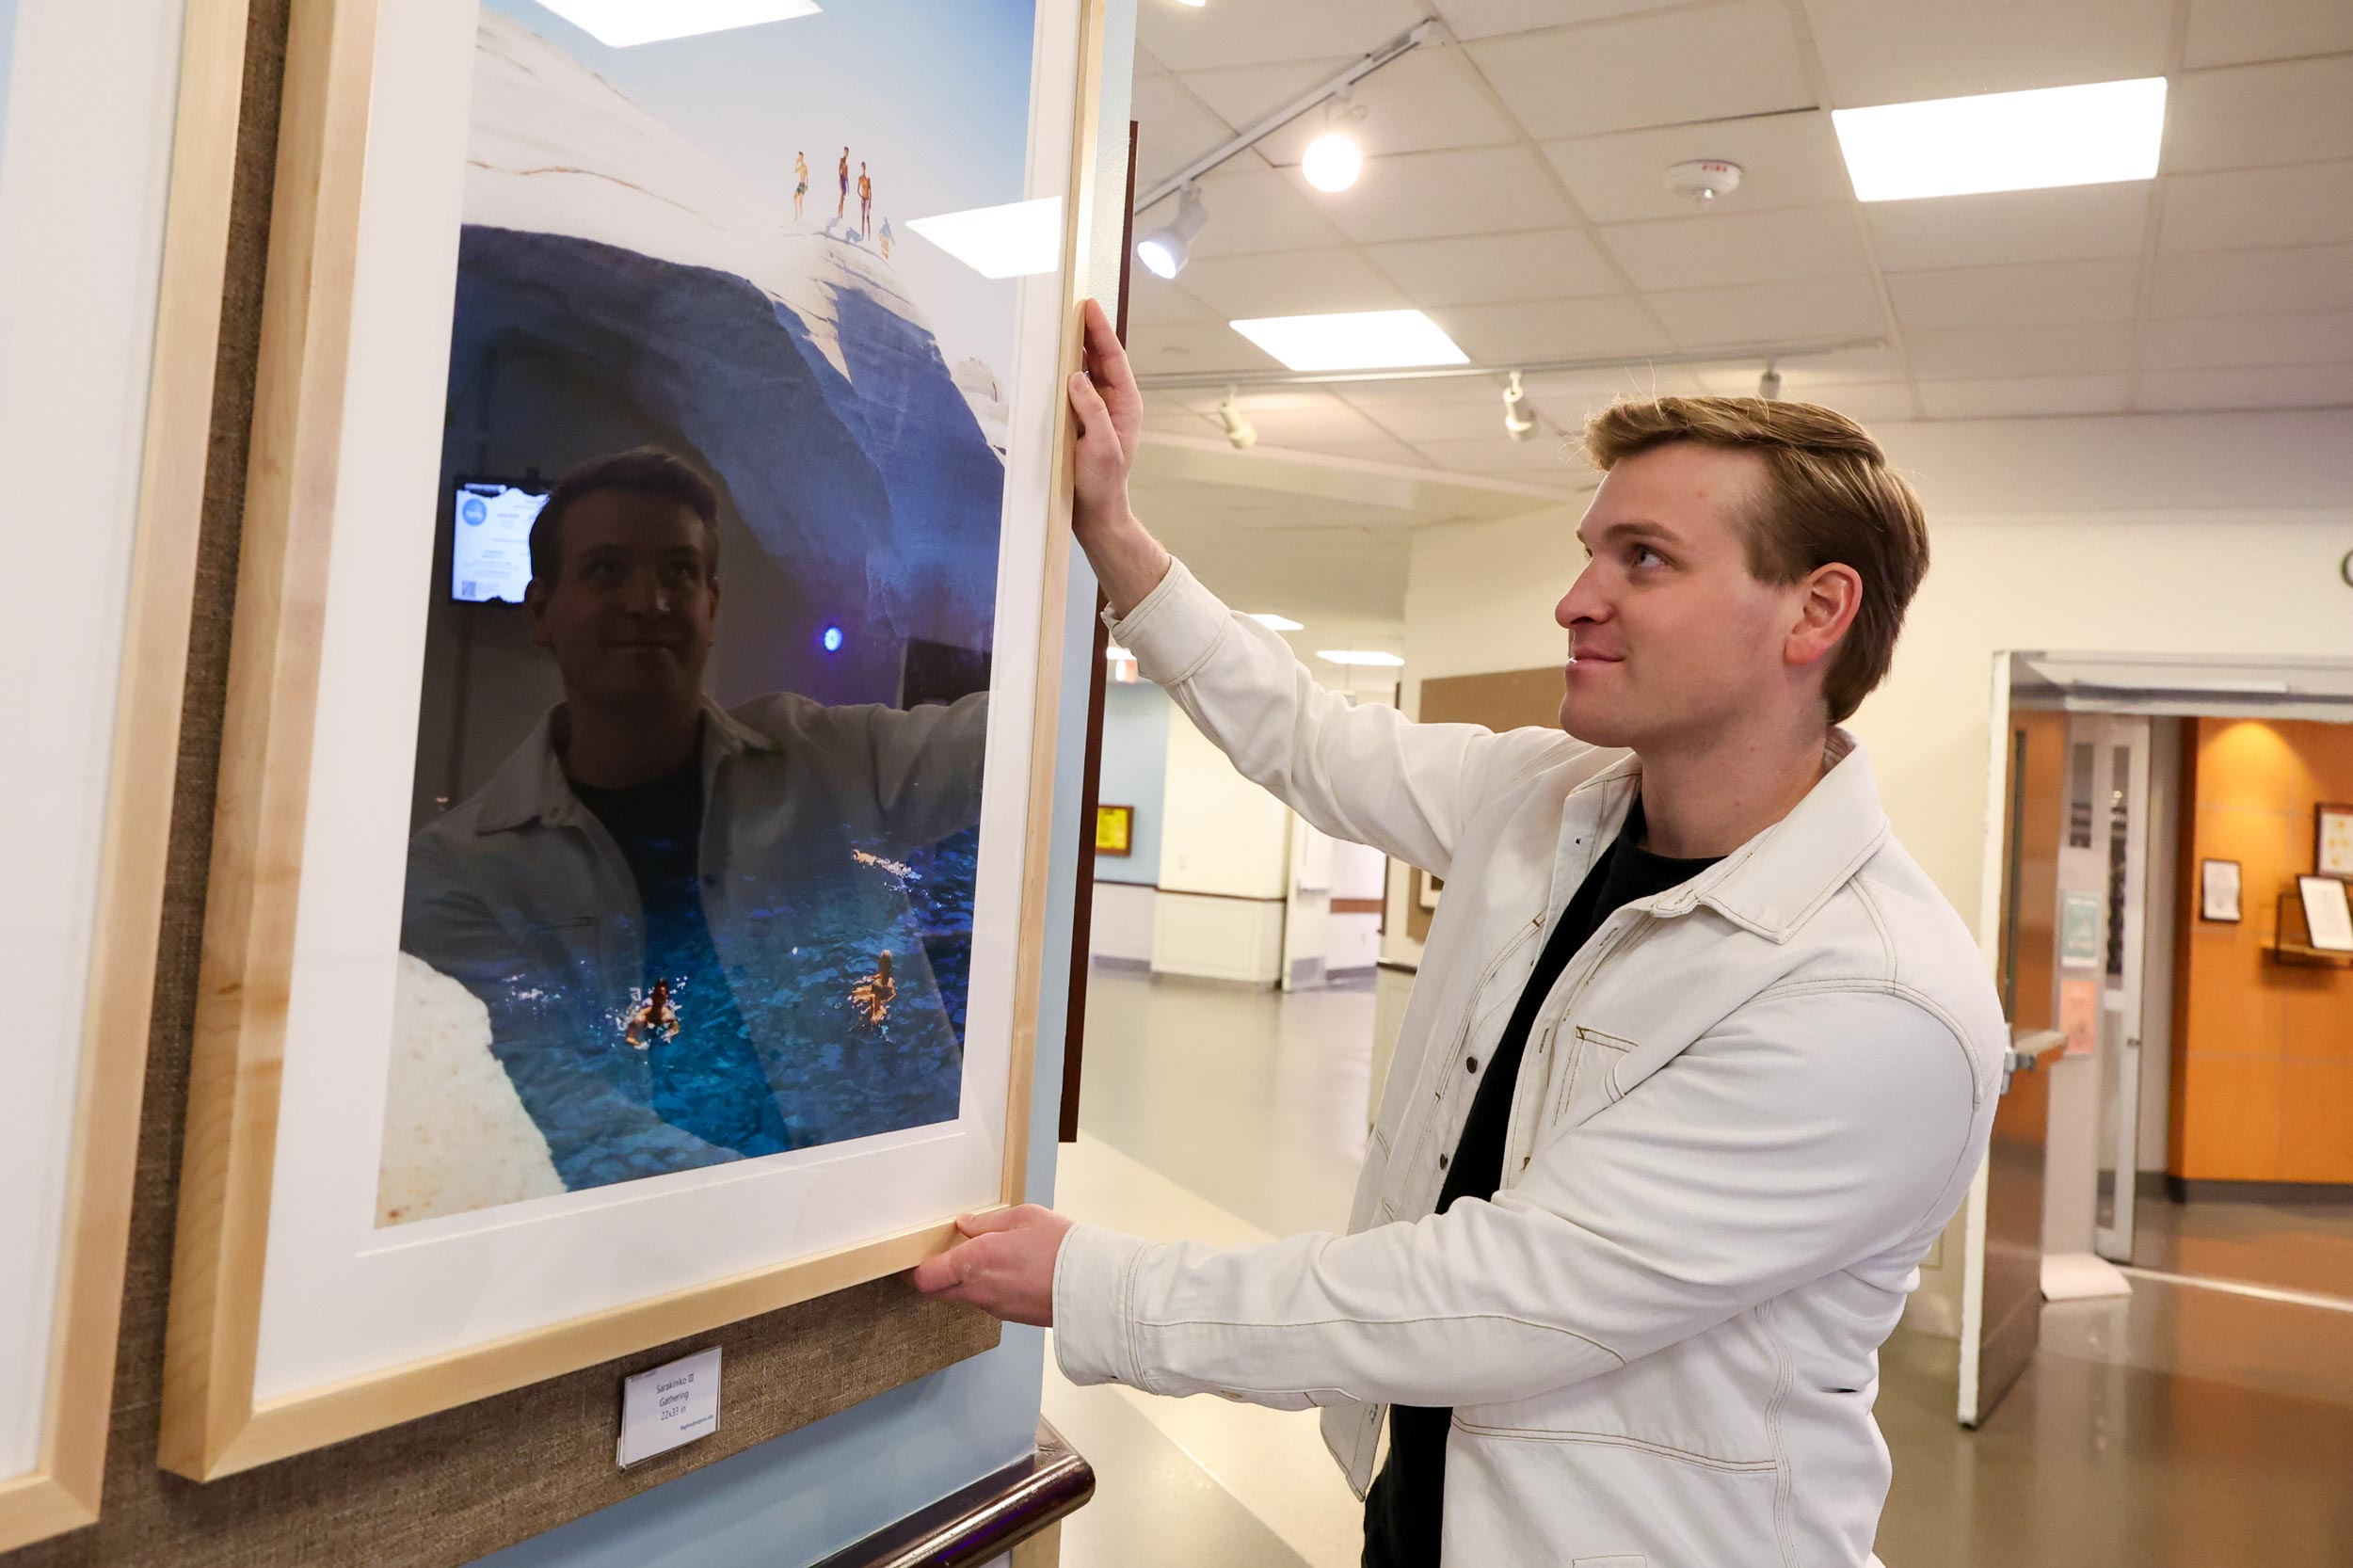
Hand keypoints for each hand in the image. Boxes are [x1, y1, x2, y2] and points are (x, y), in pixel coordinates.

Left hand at [906, 1204, 1074, 1326]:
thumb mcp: (1023, 1218)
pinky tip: (1004, 1271)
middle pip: (936, 1292)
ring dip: (961, 1280)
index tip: (911, 1257)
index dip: (913, 1269)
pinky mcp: (1010, 1316)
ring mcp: (993, 1307)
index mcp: (974, 1262)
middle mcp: (977, 1290)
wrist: (1092, 1285)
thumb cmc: (1060, 1246)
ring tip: (982, 1257)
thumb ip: (986, 1223)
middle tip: (940, 1256)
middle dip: (932, 1276)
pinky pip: (985, 1301)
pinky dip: (984, 1287)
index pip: (925, 1277)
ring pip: (962, 1295)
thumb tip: (964, 1226)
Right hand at [1066, 298, 1141, 535]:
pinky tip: (1053, 360)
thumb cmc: (1102, 483)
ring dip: (1075, 348)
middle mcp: (1113, 402)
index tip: (1089, 307)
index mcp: (1125, 404)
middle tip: (1071, 307)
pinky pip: (1073, 388)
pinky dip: (1064, 371)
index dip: (1100, 331)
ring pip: (1086, 370)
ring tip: (1061, 325)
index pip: (1113, 358)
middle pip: (1100, 358)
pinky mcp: (1081, 420)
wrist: (1096, 512)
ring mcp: (1097, 410)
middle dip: (1087, 332)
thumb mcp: (1101, 447)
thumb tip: (1076, 377)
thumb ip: (1091, 411)